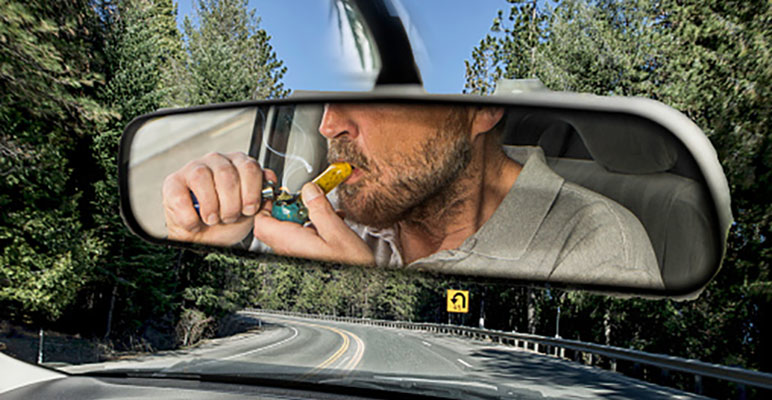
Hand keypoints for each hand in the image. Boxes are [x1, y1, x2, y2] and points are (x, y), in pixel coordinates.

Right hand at [162, 151, 276, 245]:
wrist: (203, 237)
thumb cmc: (226, 220)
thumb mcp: (250, 212)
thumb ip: (263, 197)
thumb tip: (270, 185)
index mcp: (239, 164)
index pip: (250, 167)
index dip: (252, 191)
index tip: (250, 209)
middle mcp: (216, 161)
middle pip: (227, 174)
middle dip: (231, 203)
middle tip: (229, 217)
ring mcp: (193, 169)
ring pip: (202, 177)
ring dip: (211, 206)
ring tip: (212, 219)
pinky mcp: (172, 183)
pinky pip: (180, 195)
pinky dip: (190, 215)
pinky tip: (196, 222)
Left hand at [253, 182, 374, 265]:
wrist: (361, 288)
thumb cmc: (351, 266)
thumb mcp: (339, 233)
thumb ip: (320, 210)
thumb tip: (308, 191)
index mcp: (292, 244)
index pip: (262, 222)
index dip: (268, 204)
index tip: (283, 194)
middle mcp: (289, 253)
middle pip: (275, 225)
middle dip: (291, 208)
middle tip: (309, 200)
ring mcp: (297, 257)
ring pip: (289, 231)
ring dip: (305, 218)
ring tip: (325, 213)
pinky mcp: (306, 259)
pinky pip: (301, 240)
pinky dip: (312, 228)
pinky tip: (329, 225)